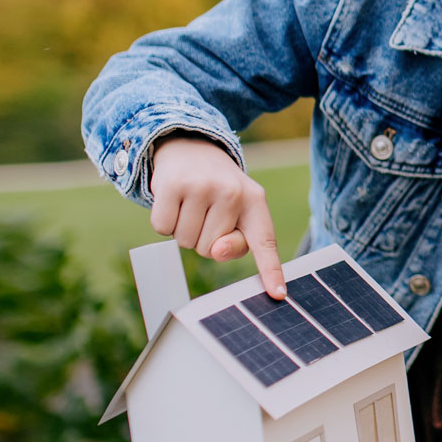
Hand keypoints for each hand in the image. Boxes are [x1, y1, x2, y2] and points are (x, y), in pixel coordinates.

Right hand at [148, 136, 284, 297]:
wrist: (190, 148)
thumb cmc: (217, 191)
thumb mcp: (236, 212)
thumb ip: (235, 242)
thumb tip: (216, 250)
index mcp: (255, 201)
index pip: (264, 241)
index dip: (271, 270)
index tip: (278, 294)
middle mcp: (232, 191)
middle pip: (209, 251)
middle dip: (203, 237)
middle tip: (205, 211)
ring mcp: (202, 186)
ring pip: (185, 242)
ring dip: (183, 229)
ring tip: (190, 204)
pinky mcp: (172, 184)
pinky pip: (163, 229)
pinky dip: (164, 222)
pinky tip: (173, 201)